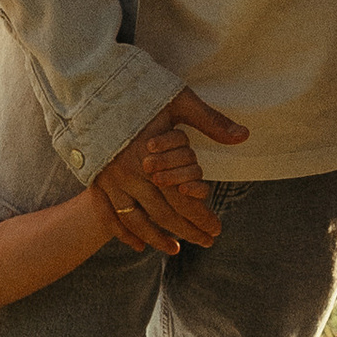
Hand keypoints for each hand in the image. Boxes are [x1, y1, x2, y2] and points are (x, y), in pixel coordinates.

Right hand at [92, 92, 244, 248]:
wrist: (92, 86)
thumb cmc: (140, 92)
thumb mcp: (179, 101)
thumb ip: (210, 122)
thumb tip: (244, 136)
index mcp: (153, 159)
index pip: (183, 199)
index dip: (202, 217)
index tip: (217, 230)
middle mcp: (130, 175)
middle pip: (163, 214)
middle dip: (187, 231)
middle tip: (206, 242)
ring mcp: (109, 180)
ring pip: (135, 221)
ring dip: (156, 239)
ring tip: (175, 249)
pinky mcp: (95, 180)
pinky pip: (107, 215)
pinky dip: (123, 233)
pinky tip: (138, 245)